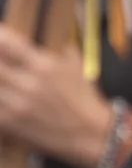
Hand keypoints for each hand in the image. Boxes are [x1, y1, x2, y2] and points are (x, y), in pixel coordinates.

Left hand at [0, 25, 112, 167]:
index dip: (0, 36)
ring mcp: (16, 104)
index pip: (9, 44)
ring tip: (5, 76)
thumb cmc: (83, 96)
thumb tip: (37, 36)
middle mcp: (28, 83)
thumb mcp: (75, 65)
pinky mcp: (10, 122)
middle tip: (1, 59)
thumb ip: (56, 48)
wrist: (87, 131)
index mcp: (45, 65)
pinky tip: (4, 92)